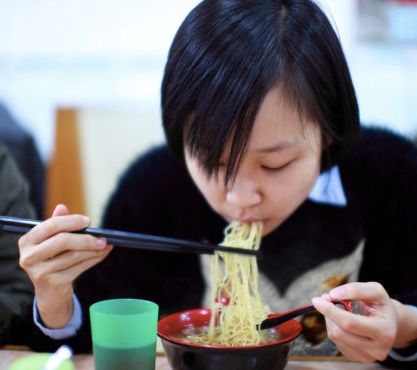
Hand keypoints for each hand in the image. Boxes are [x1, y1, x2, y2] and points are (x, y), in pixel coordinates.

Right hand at [19, 204, 112, 327]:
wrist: (49, 291)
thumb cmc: (52, 259)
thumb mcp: (52, 241)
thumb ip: (57, 223)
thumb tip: (62, 207)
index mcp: (27, 241)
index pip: (51, 225)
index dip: (72, 221)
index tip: (88, 221)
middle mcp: (29, 256)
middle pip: (62, 241)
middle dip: (86, 238)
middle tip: (102, 237)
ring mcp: (39, 272)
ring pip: (74, 255)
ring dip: (94, 250)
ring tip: (105, 245)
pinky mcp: (52, 283)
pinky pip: (79, 268)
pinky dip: (94, 260)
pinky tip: (102, 254)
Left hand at [311, 282, 397, 362]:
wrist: (389, 322)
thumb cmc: (380, 304)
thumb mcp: (375, 290)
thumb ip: (356, 289)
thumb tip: (333, 295)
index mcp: (385, 331)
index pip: (350, 323)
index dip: (331, 310)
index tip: (317, 300)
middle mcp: (378, 349)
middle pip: (339, 332)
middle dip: (328, 313)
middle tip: (323, 300)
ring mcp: (367, 356)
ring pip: (335, 337)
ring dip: (330, 320)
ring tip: (336, 309)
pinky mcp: (358, 358)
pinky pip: (336, 342)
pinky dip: (333, 328)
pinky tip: (340, 321)